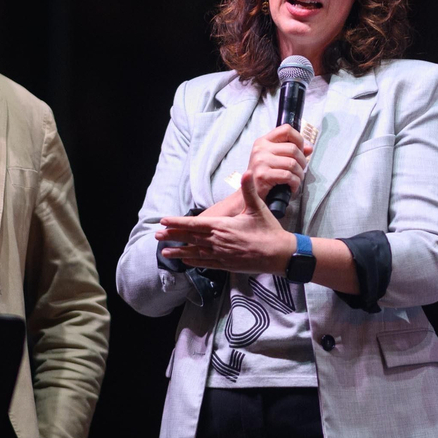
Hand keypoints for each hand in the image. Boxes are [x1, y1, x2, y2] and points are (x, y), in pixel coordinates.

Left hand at [156, 171, 294, 273]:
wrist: (280, 255)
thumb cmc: (269, 230)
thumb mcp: (258, 208)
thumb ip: (249, 190)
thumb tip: (247, 172)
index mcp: (223, 227)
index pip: (195, 224)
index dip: (178, 223)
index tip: (164, 221)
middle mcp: (219, 242)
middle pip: (191, 239)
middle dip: (173, 237)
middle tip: (157, 236)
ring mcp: (222, 255)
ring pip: (195, 253)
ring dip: (179, 251)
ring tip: (165, 252)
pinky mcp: (227, 265)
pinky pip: (206, 263)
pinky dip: (194, 261)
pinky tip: (185, 260)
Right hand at [248, 123, 312, 199]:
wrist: (251, 194)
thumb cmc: (265, 175)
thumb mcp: (276, 159)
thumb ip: (292, 152)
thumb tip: (309, 148)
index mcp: (263, 141)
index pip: (286, 130)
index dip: (298, 139)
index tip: (301, 150)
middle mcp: (260, 149)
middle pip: (293, 148)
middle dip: (302, 161)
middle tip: (300, 170)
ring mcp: (260, 161)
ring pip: (292, 163)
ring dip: (299, 174)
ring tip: (296, 179)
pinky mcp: (263, 175)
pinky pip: (288, 176)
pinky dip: (295, 183)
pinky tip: (292, 186)